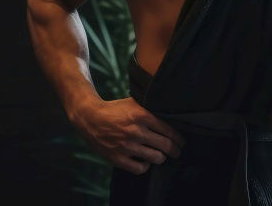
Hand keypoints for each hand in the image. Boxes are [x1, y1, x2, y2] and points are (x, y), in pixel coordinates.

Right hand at [71, 96, 185, 174]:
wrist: (90, 118)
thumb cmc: (114, 110)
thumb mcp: (133, 102)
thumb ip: (150, 109)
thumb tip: (170, 114)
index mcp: (142, 115)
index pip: (169, 130)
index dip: (179, 138)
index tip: (181, 142)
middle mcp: (136, 131)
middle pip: (166, 146)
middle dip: (175, 150)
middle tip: (177, 151)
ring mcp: (127, 146)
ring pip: (156, 158)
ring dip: (162, 158)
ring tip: (162, 156)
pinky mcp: (118, 158)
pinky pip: (140, 169)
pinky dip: (146, 166)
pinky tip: (145, 161)